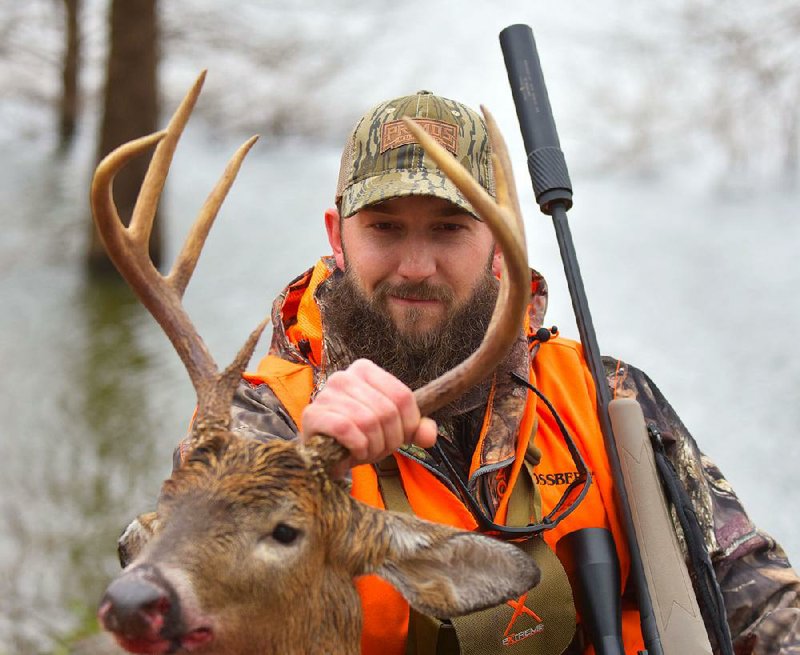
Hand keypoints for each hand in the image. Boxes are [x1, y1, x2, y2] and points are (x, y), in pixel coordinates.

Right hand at [300, 359, 437, 466]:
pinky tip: (355, 452)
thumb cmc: (361, 435)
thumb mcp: (393, 430)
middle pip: (387, 411)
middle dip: (391, 439)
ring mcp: (326, 394)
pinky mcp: (313, 415)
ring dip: (374, 446)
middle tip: (381, 448)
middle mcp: (344, 376)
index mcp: (365, 370)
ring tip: (367, 451)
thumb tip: (429, 434)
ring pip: (368, 421)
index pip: (403, 396)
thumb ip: (415, 429)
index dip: (409, 424)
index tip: (401, 437)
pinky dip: (358, 447)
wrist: (324, 455)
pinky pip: (346, 429)